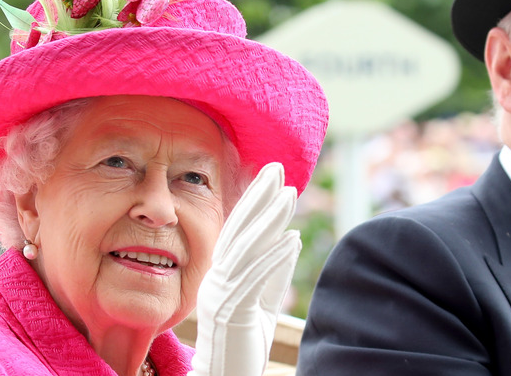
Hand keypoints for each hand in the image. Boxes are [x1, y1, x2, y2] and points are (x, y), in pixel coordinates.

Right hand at [188, 162, 300, 375]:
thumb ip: (275, 271)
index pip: (239, 229)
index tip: (272, 175)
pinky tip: (292, 238)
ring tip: (289, 194)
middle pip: (239, 230)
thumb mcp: (264, 301)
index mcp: (222, 273)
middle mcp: (217, 278)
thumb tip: (292, 238)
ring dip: (269, 219)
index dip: (254, 200)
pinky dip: (274, 257)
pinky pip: (255, 278)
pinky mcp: (233, 310)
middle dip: (259, 196)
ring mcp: (221, 293)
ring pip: (246, 248)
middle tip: (277, 168)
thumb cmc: (243, 342)